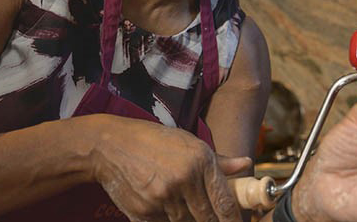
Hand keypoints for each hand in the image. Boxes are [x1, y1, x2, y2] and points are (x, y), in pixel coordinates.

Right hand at [89, 115, 250, 221]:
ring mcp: (163, 198)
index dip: (234, 220)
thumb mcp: (188, 143)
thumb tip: (245, 164)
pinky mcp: (144, 212)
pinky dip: (167, 220)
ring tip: (179, 203)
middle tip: (207, 216)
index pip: (225, 202)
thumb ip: (219, 160)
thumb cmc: (153, 142)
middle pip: (208, 218)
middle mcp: (184, 180)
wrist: (110, 146)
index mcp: (200, 160)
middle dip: (211, 221)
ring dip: (187, 219)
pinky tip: (163, 206)